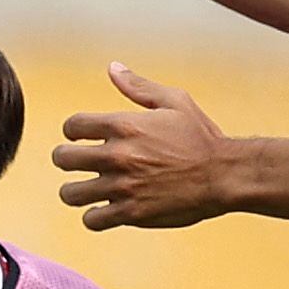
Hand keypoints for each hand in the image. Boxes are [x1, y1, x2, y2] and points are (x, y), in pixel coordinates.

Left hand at [54, 64, 235, 230]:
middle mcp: (118, 156)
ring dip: (75, 191)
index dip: (73, 130)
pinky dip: (94, 216)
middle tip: (77, 162)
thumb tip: (113, 68)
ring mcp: (123, 187)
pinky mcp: (132, 213)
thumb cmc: (201, 137)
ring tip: (85, 190)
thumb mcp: (174, 102)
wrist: (224, 175)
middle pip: (63, 158)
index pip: (72, 126)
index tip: (81, 136)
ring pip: (71, 193)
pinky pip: (92, 220)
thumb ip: (139, 86)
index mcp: (125, 125)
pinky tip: (104, 209)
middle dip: (66, 158)